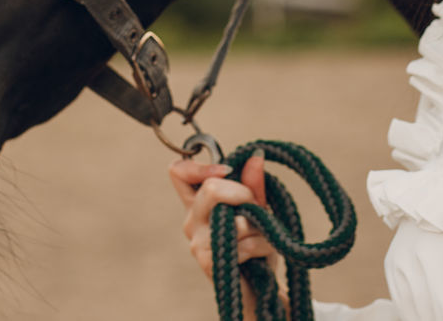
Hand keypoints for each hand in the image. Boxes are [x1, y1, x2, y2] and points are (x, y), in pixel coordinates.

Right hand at [169, 150, 279, 309]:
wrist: (259, 286)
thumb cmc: (255, 245)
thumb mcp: (257, 209)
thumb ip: (253, 184)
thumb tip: (256, 157)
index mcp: (198, 203)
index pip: (178, 172)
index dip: (199, 165)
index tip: (227, 170)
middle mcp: (192, 221)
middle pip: (211, 189)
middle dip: (244, 194)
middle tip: (256, 209)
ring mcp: (198, 242)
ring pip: (234, 218)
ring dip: (260, 225)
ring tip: (264, 235)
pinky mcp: (209, 261)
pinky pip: (244, 243)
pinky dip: (262, 244)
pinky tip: (263, 253)